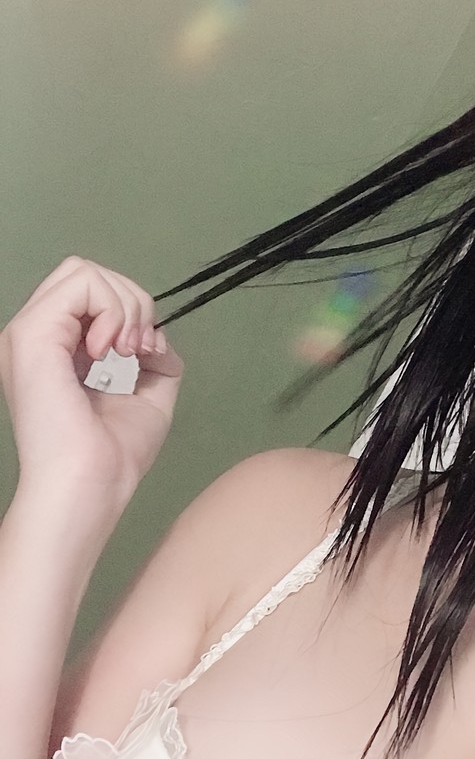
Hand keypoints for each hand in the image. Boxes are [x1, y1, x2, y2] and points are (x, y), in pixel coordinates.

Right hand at [0, 256, 183, 511]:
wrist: (91, 486)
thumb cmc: (113, 457)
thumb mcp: (147, 400)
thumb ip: (154, 363)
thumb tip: (161, 337)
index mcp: (55, 352)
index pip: (88, 296)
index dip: (128, 312)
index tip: (145, 353)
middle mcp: (37, 338)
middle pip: (84, 274)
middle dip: (129, 300)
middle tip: (139, 350)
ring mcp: (29, 334)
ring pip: (83, 272)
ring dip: (124, 304)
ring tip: (128, 351)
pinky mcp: (32, 335)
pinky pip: (81, 283)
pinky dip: (113, 308)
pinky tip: (115, 350)